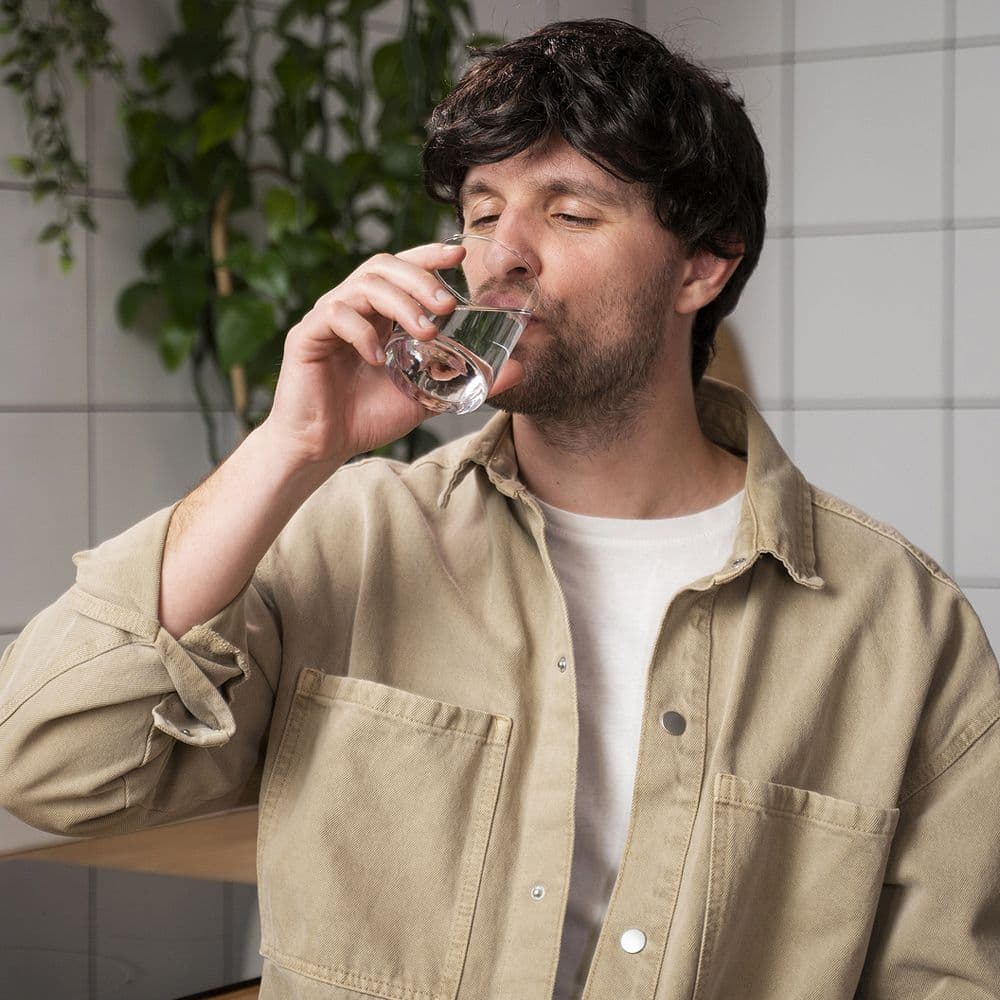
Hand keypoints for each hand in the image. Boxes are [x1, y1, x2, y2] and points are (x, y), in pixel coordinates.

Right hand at [259, 242, 519, 468]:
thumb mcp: (428, 396)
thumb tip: (519, 368)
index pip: (404, 268)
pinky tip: (379, 357)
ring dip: (399, 303)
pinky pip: (335, 315)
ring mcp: (327, 318)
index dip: (429, 255)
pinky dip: (361, 331)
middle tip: (447, 305)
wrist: (324, 446)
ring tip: (425, 332)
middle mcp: (353, 306)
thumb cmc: (369, 416)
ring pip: (362, 284)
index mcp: (380, 313)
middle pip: (384, 266)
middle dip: (420, 278)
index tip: (460, 255)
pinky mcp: (306, 336)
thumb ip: (466, 379)